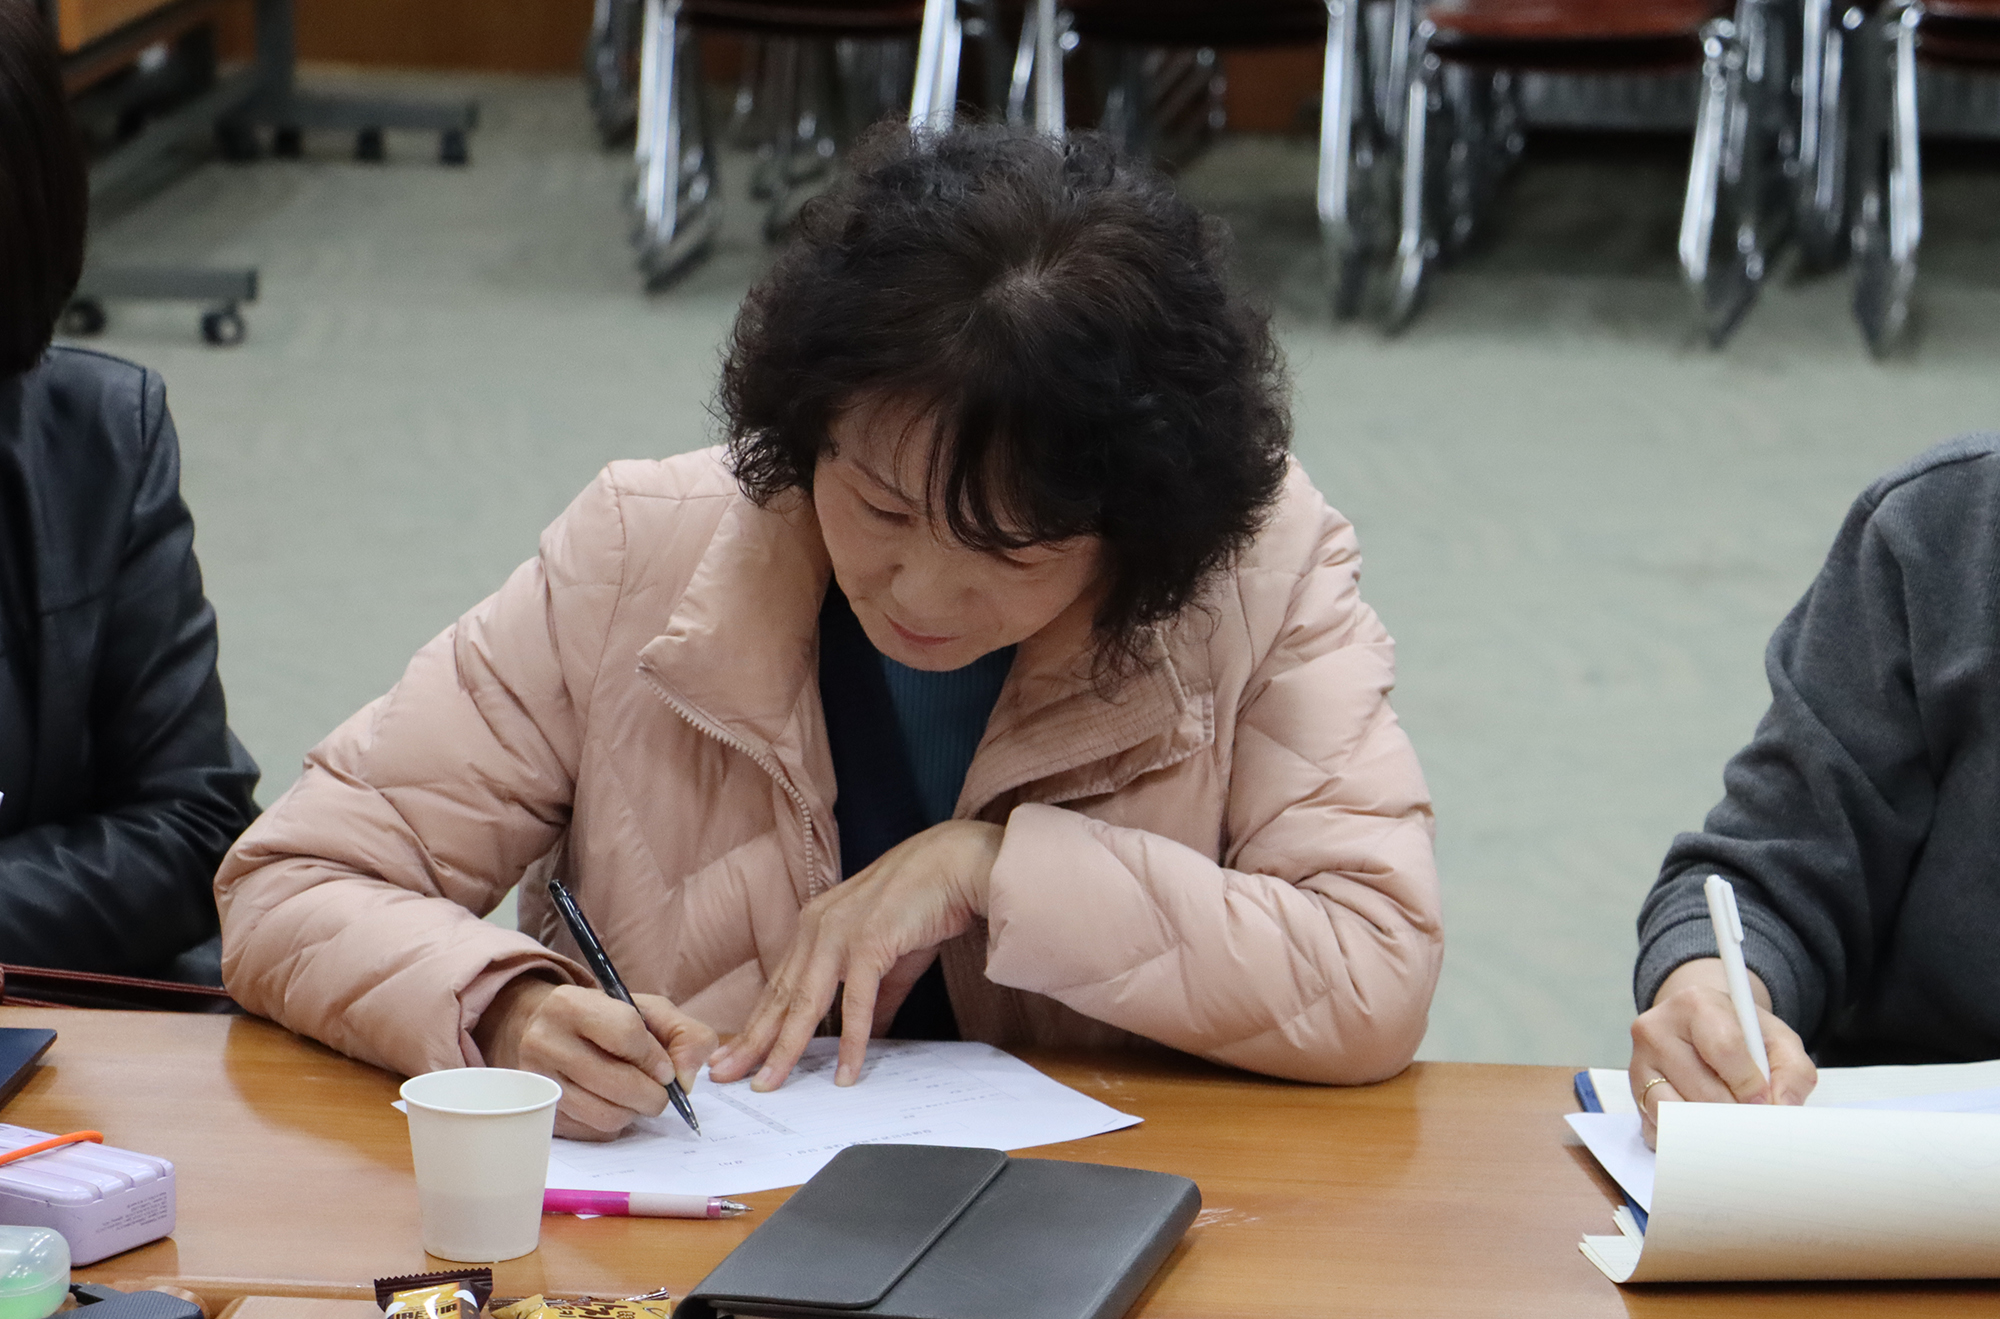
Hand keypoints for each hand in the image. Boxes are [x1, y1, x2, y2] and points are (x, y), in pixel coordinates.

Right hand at [472, 976, 717, 1140]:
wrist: (543, 1031)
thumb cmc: (604, 1020)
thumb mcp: (647, 1010)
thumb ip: (685, 1035)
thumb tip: (686, 1080)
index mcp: (570, 1004)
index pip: (627, 1034)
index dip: (656, 1058)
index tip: (665, 1069)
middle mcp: (544, 1042)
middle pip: (618, 1083)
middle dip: (653, 1094)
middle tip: (659, 1091)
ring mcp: (537, 1082)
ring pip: (606, 1115)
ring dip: (634, 1111)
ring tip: (636, 1096)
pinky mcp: (539, 1113)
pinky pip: (592, 1132)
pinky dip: (613, 1122)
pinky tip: (611, 1103)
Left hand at [708, 819, 1003, 1091]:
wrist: (954, 864)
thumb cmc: (922, 904)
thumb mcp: (887, 960)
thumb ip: (872, 1001)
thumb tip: (867, 1038)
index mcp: (814, 929)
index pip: (778, 987)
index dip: (754, 1024)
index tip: (733, 1055)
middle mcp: (817, 930)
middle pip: (780, 998)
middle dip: (750, 1042)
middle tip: (725, 1076)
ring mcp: (840, 935)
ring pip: (806, 1003)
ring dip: (786, 1048)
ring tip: (770, 1084)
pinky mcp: (870, 942)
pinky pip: (857, 1001)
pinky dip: (852, 1040)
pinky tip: (845, 1071)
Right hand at [1628, 958, 1815, 1147]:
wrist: (1702, 1028)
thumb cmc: (1741, 1036)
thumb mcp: (1777, 1040)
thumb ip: (1793, 1071)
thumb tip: (1782, 1108)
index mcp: (1695, 1004)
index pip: (1723, 1049)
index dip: (1750, 1084)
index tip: (1764, 1100)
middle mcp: (1656, 1028)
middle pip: (1702, 1089)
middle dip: (1734, 1112)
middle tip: (1751, 1117)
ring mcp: (1638, 1061)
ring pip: (1676, 1112)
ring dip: (1709, 1126)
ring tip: (1727, 1119)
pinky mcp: (1633, 1092)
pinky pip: (1658, 1128)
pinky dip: (1685, 1135)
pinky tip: (1701, 1120)